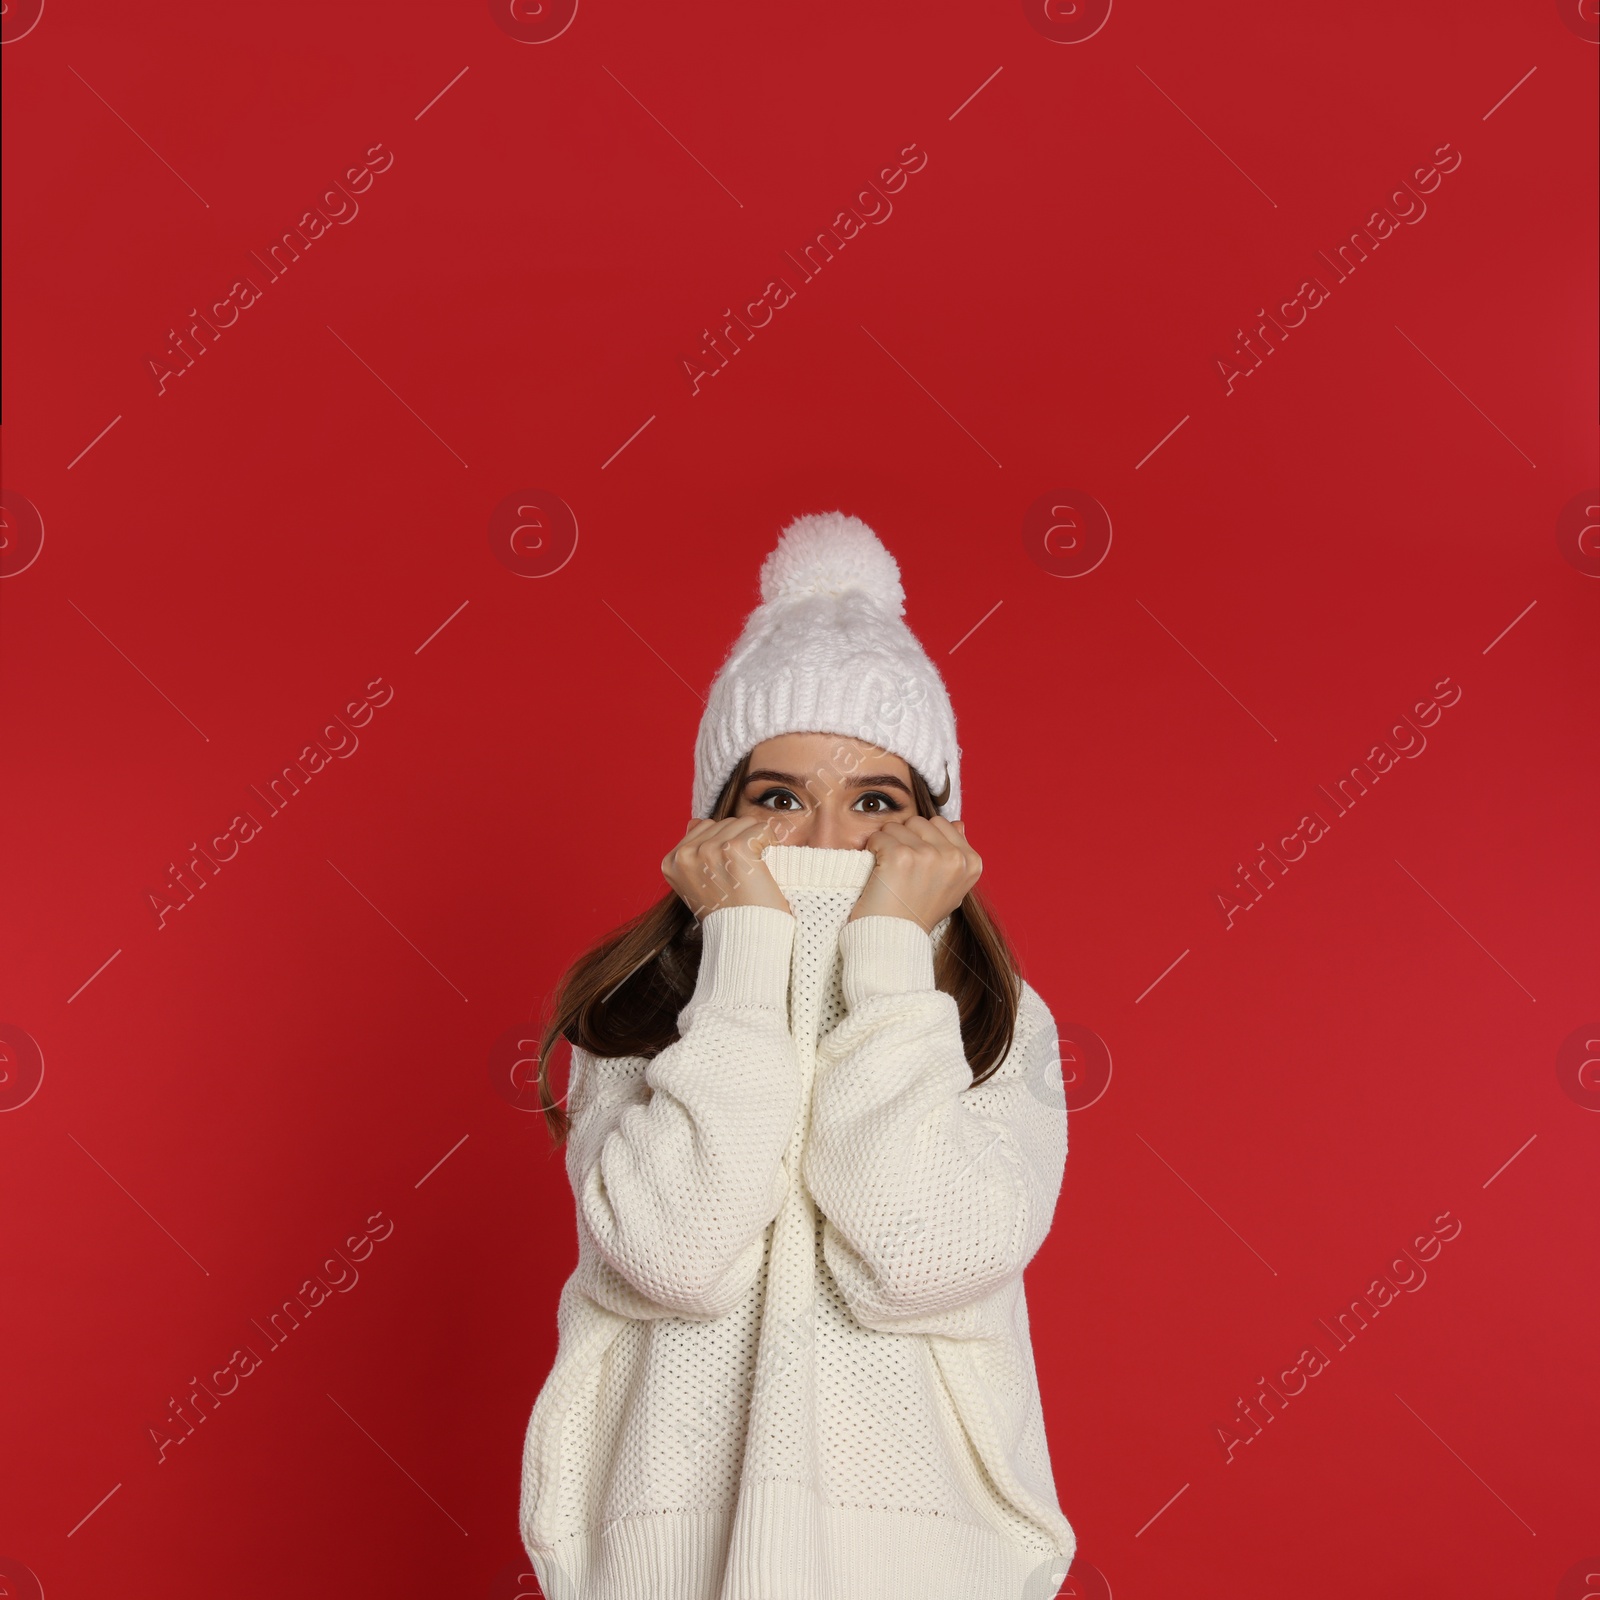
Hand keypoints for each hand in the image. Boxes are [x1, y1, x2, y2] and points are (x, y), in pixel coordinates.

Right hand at [662, 817, 793, 921]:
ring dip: (757, 844)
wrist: (747, 941)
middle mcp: (685, 854)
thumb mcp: (697, 884)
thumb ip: (693, 851)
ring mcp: (708, 850)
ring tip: (752, 874)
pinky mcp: (735, 849)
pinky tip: (763, 869)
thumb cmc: (729, 914)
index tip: (728, 875)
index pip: (704, 827)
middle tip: (742, 877)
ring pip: (745, 822)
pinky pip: (762, 828)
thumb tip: (694, 822)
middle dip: (741, 843)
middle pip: (726, 822)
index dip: (725, 847)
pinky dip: (771, 845)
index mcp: (671, 861)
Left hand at [846, 817, 980, 932]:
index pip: (940, 823)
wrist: (895, 939)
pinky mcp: (902, 857)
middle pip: (918, 821)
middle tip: (901, 869)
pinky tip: (878, 872)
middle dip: (904, 838)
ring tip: (890, 872)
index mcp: (971, 862)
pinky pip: (879, 836)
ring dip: (887, 844)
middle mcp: (954, 858)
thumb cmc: (918, 913)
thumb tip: (959, 824)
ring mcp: (929, 856)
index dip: (922, 840)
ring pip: (897, 826)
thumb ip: (956, 855)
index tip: (917, 866)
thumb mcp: (950, 886)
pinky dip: (872, 850)